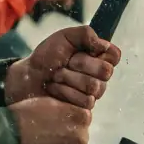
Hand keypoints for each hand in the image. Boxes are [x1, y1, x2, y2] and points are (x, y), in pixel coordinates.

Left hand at [5, 25, 121, 109]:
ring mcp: (92, 93)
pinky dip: (64, 92)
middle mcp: (99, 76)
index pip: (114, 56)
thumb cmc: (46, 57)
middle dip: (80, 65)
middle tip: (65, 63)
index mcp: (98, 57)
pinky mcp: (83, 109)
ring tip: (56, 76)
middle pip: (105, 72)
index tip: (83, 51)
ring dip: (69, 79)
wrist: (28, 77)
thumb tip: (103, 44)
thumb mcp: (64, 37)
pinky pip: (85, 101)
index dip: (100, 53)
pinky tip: (55, 89)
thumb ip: (86, 34)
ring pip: (94, 87)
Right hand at [11, 97, 91, 143]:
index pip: (83, 119)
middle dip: (67, 138)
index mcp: (79, 119)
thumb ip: (65, 110)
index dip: (69, 120)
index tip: (56, 122)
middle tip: (47, 138)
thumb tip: (72, 118)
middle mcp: (81, 141)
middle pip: (79, 139)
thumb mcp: (46, 102)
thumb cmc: (22, 117)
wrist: (2, 143)